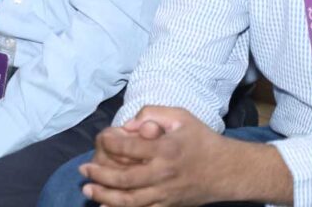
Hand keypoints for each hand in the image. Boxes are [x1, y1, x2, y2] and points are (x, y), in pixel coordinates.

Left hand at [79, 106, 291, 206]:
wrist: (228, 171)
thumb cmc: (202, 139)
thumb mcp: (180, 116)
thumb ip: (153, 114)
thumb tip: (129, 125)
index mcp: (166, 149)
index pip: (130, 147)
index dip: (111, 142)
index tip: (101, 137)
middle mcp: (164, 174)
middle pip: (126, 180)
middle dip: (100, 176)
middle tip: (82, 171)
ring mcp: (167, 194)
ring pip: (131, 201)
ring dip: (106, 197)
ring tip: (88, 191)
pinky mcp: (170, 206)